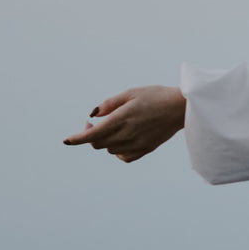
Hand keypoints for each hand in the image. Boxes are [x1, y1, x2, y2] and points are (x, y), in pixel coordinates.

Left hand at [63, 85, 185, 162]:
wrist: (182, 108)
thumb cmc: (156, 96)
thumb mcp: (130, 93)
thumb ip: (109, 104)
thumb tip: (93, 115)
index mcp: (122, 118)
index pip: (92, 134)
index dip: (76, 139)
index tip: (67, 140)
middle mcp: (128, 134)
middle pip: (98, 143)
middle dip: (90, 135)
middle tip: (94, 123)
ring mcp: (137, 144)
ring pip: (110, 150)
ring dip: (105, 141)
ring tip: (113, 128)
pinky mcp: (146, 149)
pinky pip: (124, 157)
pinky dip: (118, 151)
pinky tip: (122, 140)